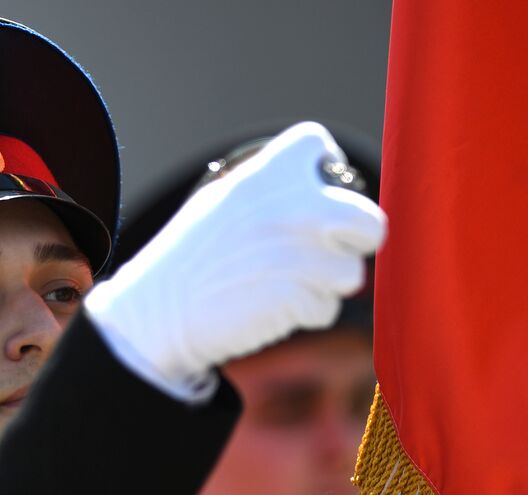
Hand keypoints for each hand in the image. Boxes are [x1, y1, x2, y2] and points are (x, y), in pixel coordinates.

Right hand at [85, 122, 385, 393]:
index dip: (325, 173)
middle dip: (359, 240)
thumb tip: (327, 195)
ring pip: (351, 274)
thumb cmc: (190, 261)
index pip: (319, 146)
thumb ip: (274, 191)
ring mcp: (298, 253)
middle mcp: (291, 205)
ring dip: (324, 286)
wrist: (158, 312)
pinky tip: (270, 307)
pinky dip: (305, 315)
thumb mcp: (223, 202)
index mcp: (266, 173)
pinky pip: (326, 309)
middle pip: (369, 220)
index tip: (310, 196)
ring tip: (282, 284)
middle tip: (333, 250)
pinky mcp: (298, 297)